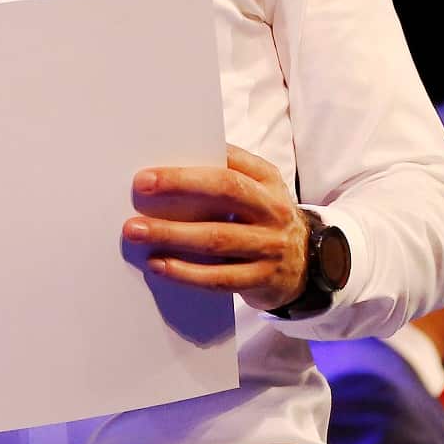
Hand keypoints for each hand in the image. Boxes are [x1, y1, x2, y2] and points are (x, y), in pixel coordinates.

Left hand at [121, 144, 309, 312]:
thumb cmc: (263, 218)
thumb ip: (224, 175)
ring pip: (217, 238)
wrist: (307, 265)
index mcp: (267, 180)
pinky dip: (186, 273)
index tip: (148, 174)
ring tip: (137, 232)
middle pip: (225, 193)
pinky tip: (159, 266)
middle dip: (179, 188)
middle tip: (139, 191)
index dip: (189, 167)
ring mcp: (270, 246)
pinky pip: (220, 278)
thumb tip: (169, 168)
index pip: (228, 164)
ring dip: (172, 234)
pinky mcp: (263, 279)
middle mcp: (273, 209)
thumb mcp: (257, 190)